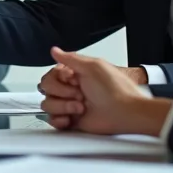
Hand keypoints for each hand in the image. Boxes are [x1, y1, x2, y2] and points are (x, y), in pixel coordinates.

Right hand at [40, 48, 172, 136]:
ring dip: (63, 106)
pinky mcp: (72, 121)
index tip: (72, 80)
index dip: (59, 79)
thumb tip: (54, 51)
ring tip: (80, 107)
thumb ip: (70, 58)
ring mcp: (71, 105)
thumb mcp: (93, 66)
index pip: (51, 74)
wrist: (125, 113)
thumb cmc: (115, 90)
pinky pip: (53, 120)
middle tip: (80, 94)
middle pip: (46, 89)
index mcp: (76, 74)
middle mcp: (72, 89)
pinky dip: (59, 120)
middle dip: (62, 92)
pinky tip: (71, 118)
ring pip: (47, 105)